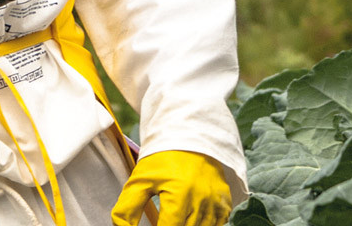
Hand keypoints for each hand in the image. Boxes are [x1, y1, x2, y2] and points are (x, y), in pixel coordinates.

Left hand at [111, 150, 230, 225]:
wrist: (189, 135)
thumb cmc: (161, 158)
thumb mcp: (139, 180)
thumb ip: (127, 209)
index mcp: (179, 196)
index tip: (155, 224)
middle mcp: (201, 201)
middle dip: (173, 225)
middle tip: (165, 218)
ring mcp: (216, 202)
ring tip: (177, 216)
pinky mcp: (225, 200)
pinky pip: (217, 225)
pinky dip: (204, 225)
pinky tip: (192, 215)